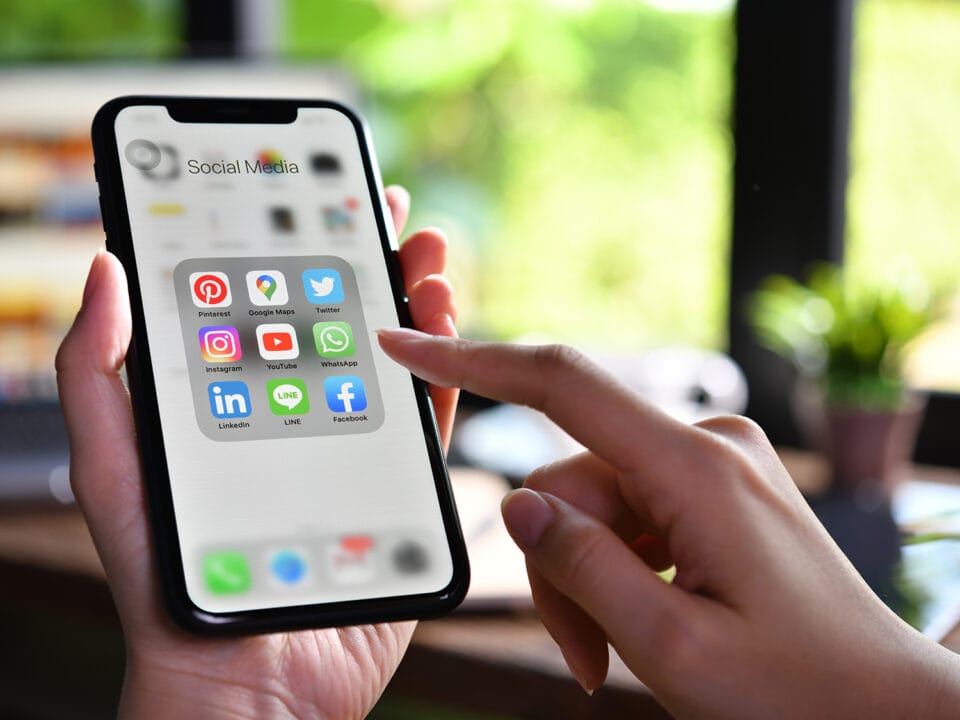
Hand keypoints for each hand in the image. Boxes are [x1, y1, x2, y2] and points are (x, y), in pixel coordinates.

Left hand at [55, 186, 457, 719]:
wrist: (244, 682)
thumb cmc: (167, 581)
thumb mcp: (115, 467)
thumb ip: (102, 371)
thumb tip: (106, 268)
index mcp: (239, 400)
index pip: (273, 304)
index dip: (296, 246)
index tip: (317, 195)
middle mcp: (300, 414)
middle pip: (343, 321)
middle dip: (369, 259)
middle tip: (390, 211)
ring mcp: (353, 449)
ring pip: (392, 360)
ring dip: (414, 301)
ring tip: (426, 256)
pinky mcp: (397, 490)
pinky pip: (426, 423)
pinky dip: (442, 372)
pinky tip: (444, 330)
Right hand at [377, 332, 959, 718]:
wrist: (881, 707)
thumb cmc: (797, 691)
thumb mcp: (672, 647)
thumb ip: (582, 567)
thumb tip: (516, 505)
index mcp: (695, 468)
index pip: (562, 385)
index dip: (473, 360)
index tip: (406, 345)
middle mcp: (703, 445)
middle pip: (570, 481)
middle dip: (558, 566)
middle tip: (586, 656)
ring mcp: (710, 465)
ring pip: (593, 507)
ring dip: (587, 580)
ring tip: (615, 655)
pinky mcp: (710, 488)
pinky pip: (628, 515)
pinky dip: (616, 570)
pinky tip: (642, 622)